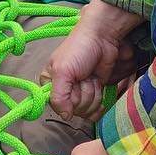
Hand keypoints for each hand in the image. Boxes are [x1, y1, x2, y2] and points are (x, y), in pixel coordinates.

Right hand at [45, 0, 145, 121]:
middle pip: (76, 110)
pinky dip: (104, 99)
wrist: (104, 37)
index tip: (75, 83)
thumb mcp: (62, 71)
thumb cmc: (80, 48)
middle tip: (86, 76)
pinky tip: (102, 85)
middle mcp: (65, 91)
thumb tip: (65, 117)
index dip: (71, 97)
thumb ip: (58, 97)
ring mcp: (82, 93)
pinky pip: (100, 110)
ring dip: (95, 93)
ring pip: (89, 111)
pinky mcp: (97, 93)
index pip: (59, 106)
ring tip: (94, 76)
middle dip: (85, 93)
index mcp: (51, 84)